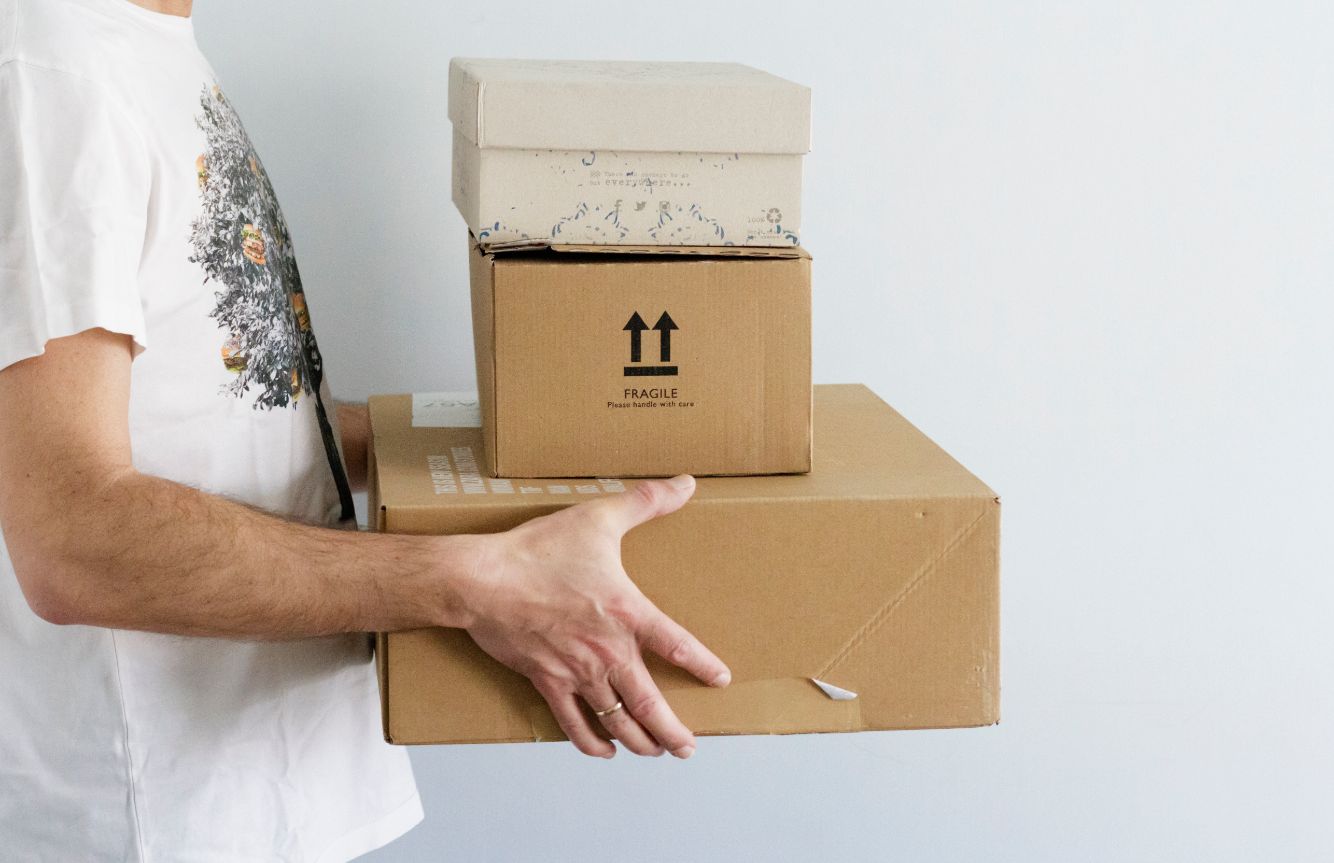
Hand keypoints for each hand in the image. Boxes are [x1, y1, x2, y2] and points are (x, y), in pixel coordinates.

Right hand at [460, 474, 730, 758]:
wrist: (483, 580)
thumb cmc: (538, 550)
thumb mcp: (599, 518)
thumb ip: (646, 501)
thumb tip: (686, 483)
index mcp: (627, 613)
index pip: (677, 645)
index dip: (702, 666)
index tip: (720, 680)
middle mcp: (607, 651)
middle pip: (649, 704)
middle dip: (672, 732)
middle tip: (689, 747)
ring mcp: (577, 672)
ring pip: (617, 721)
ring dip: (640, 742)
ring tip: (657, 752)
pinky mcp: (547, 682)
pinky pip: (573, 723)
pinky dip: (591, 743)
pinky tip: (604, 751)